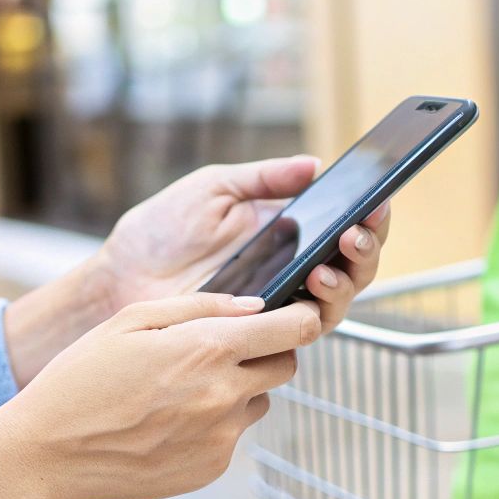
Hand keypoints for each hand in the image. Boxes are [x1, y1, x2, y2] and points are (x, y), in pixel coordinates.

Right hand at [0, 293, 322, 498]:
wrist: (47, 456)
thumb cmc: (81, 380)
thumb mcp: (132, 321)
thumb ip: (202, 306)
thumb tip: (255, 307)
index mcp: (209, 349)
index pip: (296, 329)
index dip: (303, 316)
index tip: (296, 313)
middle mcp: (226, 396)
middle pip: (286, 366)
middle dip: (267, 352)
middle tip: (223, 350)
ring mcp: (222, 438)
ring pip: (258, 402)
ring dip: (237, 390)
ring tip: (180, 390)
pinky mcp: (211, 469)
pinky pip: (231, 436)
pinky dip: (212, 425)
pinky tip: (166, 422)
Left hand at [2, 157, 388, 384]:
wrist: (121, 278)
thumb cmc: (160, 232)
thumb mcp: (214, 189)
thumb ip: (265, 178)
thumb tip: (315, 164)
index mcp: (286, 231)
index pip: (344, 225)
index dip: (369, 216)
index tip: (377, 202)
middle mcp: (291, 269)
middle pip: (354, 265)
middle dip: (367, 248)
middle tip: (356, 233)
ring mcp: (279, 303)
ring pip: (340, 300)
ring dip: (349, 279)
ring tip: (333, 261)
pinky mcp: (262, 334)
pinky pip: (307, 328)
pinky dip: (320, 308)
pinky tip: (313, 285)